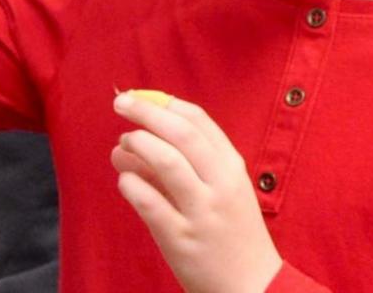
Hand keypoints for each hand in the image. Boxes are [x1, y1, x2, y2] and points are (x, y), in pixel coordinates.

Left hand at [110, 91, 283, 292]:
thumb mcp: (225, 189)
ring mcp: (202, 212)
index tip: (140, 98)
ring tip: (121, 147)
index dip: (163, 103)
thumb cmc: (231, 231)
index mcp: (233, 168)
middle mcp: (221, 186)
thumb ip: (191, 160)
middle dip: (144, 112)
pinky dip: (129, 183)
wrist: (252, 288)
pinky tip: (126, 182)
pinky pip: (146, 200)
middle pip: (180, 133)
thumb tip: (142, 128)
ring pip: (165, 161)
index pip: (199, 120)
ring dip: (135, 145)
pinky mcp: (180, 238)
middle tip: (119, 104)